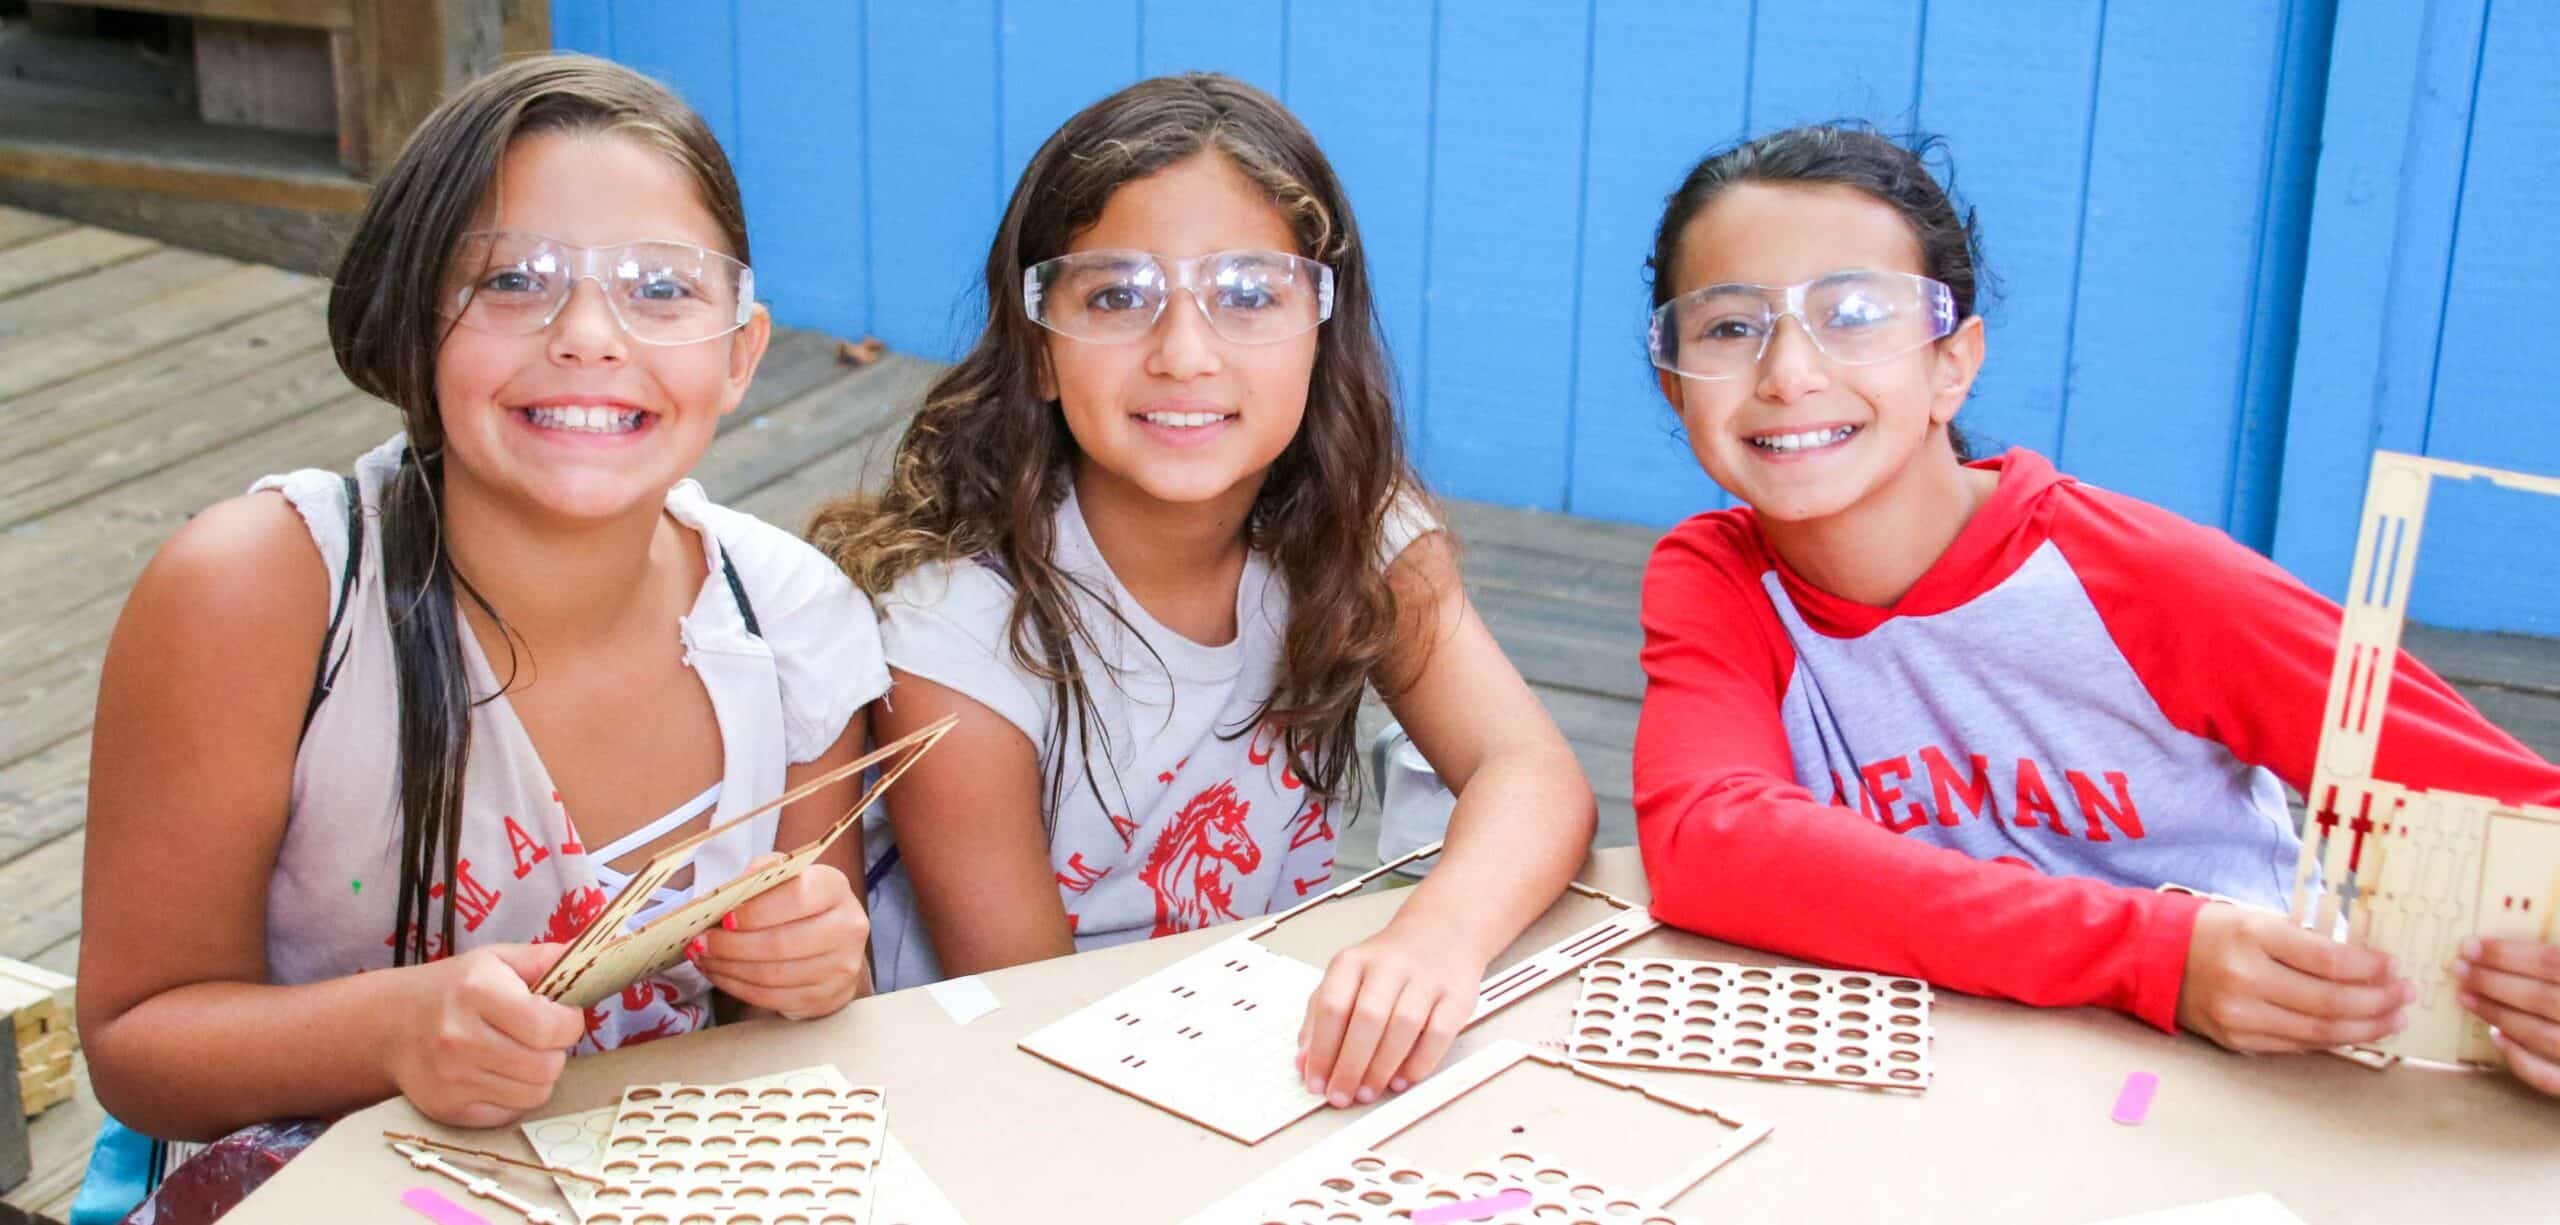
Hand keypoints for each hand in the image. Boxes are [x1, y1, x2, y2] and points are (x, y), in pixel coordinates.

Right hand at [386, 943, 584, 1127]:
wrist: (392, 1025)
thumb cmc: (455, 989)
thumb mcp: (496, 960)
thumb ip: (547, 958)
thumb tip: (595, 956)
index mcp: (478, 992)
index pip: (550, 1027)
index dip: (569, 1023)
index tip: (561, 1015)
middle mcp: (460, 1038)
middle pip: (548, 1066)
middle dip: (555, 1050)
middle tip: (539, 1037)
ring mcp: (452, 1079)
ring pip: (535, 1094)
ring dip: (538, 1075)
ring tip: (519, 1053)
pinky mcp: (448, 1109)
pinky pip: (511, 1113)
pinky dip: (514, 1096)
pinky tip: (497, 1073)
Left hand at [691, 858, 870, 1019]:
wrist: (832, 942)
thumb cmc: (797, 905)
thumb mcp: (784, 878)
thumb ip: (760, 877)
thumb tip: (729, 892)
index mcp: (834, 888)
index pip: (797, 898)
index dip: (757, 911)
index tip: (724, 919)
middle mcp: (848, 927)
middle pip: (783, 943)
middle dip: (732, 946)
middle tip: (700, 943)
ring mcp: (842, 967)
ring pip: (775, 975)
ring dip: (730, 969)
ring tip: (704, 958)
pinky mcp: (828, 997)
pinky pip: (774, 998)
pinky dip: (739, 988)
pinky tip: (721, 975)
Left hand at [1296, 919, 1485, 1107]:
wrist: (1442, 933)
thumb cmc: (1386, 967)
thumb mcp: (1346, 980)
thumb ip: (1320, 1018)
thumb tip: (1304, 1063)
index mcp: (1353, 962)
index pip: (1332, 1006)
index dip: (1321, 1050)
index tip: (1316, 1082)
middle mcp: (1390, 965)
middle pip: (1367, 1018)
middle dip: (1350, 1065)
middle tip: (1341, 1096)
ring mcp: (1426, 979)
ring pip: (1404, 1026)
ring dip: (1382, 1067)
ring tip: (1367, 1093)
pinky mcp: (1456, 996)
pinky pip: (1438, 1034)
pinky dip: (1418, 1063)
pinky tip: (1401, 1081)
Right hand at [2176, 904, 2411, 1052]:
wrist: (2153, 958)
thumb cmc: (2213, 932)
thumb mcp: (2258, 921)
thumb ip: (2307, 942)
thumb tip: (2367, 965)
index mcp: (2253, 937)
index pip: (2329, 959)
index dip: (2372, 967)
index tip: (2395, 966)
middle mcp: (2245, 979)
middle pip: (2331, 1001)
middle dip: (2379, 1001)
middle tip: (2405, 995)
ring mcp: (2240, 1015)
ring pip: (2320, 1031)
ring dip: (2366, 1027)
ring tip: (2393, 1018)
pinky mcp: (2237, 1040)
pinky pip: (2298, 1045)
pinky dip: (2333, 1039)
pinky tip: (2355, 1030)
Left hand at [2454, 937, 2559, 1095]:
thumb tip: (2540, 947)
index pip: (2554, 963)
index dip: (2509, 954)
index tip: (2473, 945)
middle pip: (2543, 998)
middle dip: (2495, 982)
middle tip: (2460, 968)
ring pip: (2543, 1035)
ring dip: (2499, 1014)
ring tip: (2467, 996)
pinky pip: (2553, 1080)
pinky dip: (2522, 1061)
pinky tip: (2497, 1040)